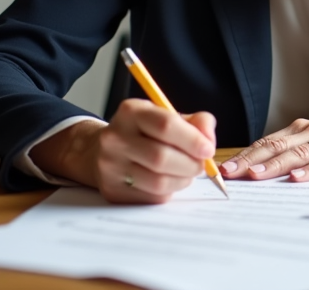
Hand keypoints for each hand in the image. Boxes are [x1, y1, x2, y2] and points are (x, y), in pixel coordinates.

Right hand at [30, 99, 215, 203]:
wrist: (100, 151)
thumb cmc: (144, 133)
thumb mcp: (167, 116)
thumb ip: (196, 123)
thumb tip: (208, 141)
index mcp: (131, 112)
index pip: (166, 125)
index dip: (192, 139)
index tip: (208, 149)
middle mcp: (116, 138)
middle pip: (161, 157)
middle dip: (190, 164)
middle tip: (201, 165)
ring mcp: (110, 166)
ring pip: (158, 182)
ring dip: (183, 180)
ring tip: (187, 173)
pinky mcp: (113, 190)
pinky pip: (151, 197)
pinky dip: (169, 192)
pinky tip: (170, 182)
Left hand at [220, 108, 308, 182]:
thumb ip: (292, 151)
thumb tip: (258, 169)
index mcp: (299, 129)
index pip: (266, 142)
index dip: (244, 154)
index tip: (222, 168)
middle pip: (275, 147)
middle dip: (250, 160)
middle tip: (228, 173)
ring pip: (296, 154)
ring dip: (274, 165)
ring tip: (254, 175)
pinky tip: (296, 179)